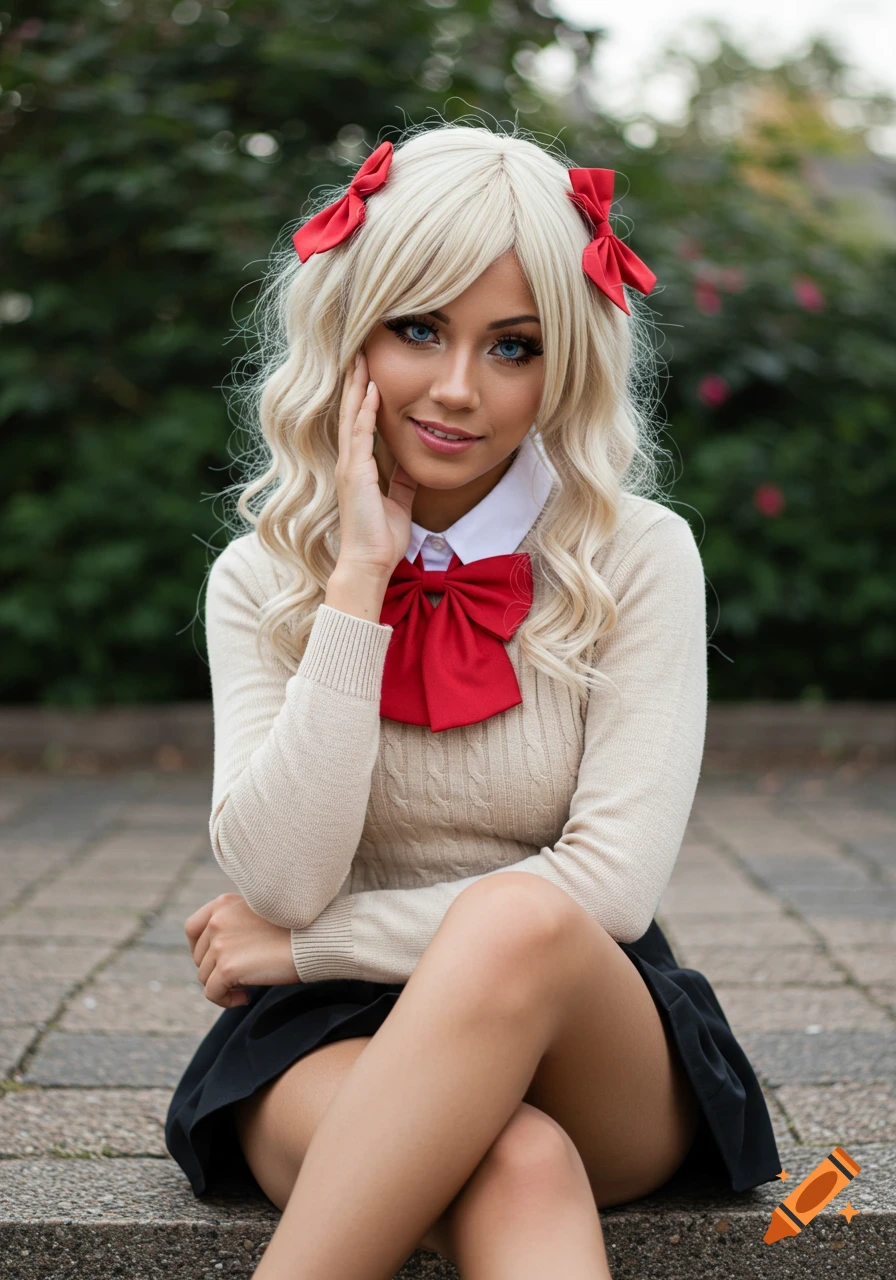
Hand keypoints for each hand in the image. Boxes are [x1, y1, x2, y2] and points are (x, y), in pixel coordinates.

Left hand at [184, 893, 298, 1008]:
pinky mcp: (227, 967)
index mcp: (224, 904)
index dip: (198, 949)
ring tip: (247, 986)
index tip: (215, 961)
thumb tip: (218, 952)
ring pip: (205, 977)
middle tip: (240, 977)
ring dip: (223, 986)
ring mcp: (220, 944)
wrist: (316, 938)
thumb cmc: (297, 928)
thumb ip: (234, 923)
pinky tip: (246, 998)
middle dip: (215, 970)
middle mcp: (217, 920)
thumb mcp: (259, 913)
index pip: (192, 928)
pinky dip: (227, 1000)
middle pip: (199, 957)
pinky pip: (213, 994)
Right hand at [334, 350, 417, 577]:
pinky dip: (366, 411)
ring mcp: (349, 466)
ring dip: (356, 386)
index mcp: (358, 468)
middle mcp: (349, 462)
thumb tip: (410, 463)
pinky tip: (371, 390)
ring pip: (351, 416)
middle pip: (350, 412)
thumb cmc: (380, 539)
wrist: (369, 563)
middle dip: (354, 381)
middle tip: (359, 351)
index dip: (362, 395)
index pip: (358, 422)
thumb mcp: (398, 502)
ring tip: (361, 358)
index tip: (368, 370)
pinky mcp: (355, 474)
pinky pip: (360, 435)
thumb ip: (401, 482)